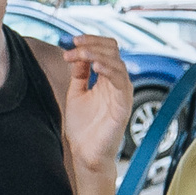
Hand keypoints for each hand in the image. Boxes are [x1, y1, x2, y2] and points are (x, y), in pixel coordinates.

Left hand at [60, 34, 134, 179]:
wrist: (86, 154)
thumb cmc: (83, 129)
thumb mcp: (76, 93)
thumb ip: (79, 73)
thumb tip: (77, 53)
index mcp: (106, 79)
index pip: (106, 49)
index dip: (91, 41)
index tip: (72, 42)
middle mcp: (116, 84)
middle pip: (113, 50)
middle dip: (92, 44)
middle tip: (74, 47)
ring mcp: (121, 94)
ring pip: (117, 62)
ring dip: (97, 54)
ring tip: (81, 54)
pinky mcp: (123, 106)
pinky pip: (121, 81)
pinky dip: (109, 70)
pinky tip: (95, 66)